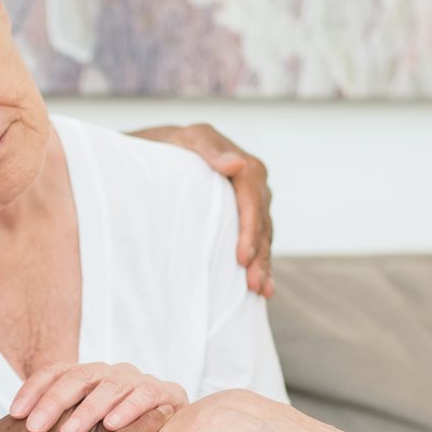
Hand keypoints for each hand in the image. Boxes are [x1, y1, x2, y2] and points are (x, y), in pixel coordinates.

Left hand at [10, 362, 188, 431]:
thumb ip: (54, 430)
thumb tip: (13, 428)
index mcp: (85, 381)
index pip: (54, 373)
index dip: (33, 390)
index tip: (15, 415)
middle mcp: (109, 376)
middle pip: (77, 377)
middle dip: (55, 401)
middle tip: (36, 429)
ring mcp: (137, 382)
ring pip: (109, 384)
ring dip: (89, 408)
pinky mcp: (167, 393)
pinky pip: (146, 393)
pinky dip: (130, 408)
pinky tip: (113, 425)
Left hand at [131, 122, 274, 296]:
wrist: (168, 152)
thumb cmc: (176, 146)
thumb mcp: (190, 140)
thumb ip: (210, 150)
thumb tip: (237, 164)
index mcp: (248, 168)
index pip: (253, 201)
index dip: (249, 230)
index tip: (241, 257)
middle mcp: (256, 188)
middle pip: (262, 224)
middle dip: (259, 256)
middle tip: (253, 284)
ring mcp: (254, 206)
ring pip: (263, 238)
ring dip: (263, 265)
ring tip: (261, 291)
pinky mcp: (246, 221)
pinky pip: (257, 243)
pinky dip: (259, 265)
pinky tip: (262, 289)